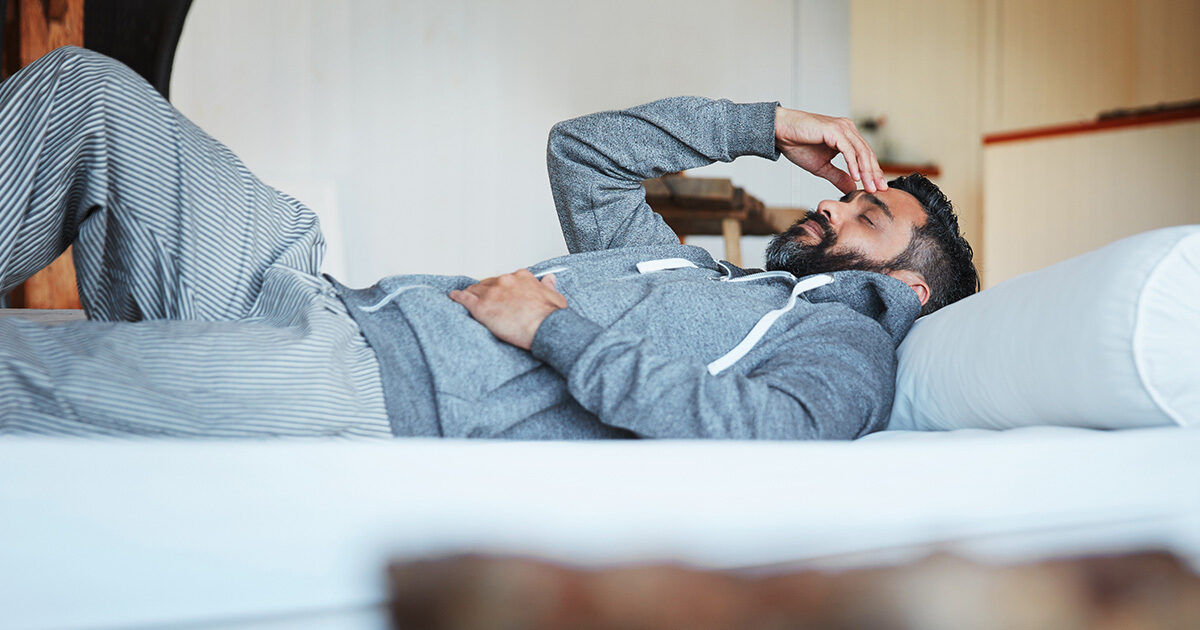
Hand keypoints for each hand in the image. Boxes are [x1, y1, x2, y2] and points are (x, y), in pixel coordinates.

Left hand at [449, 270, 566, 349]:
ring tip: (467, 299)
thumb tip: (549, 280)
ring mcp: (492, 293)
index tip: (502, 293)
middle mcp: (505, 281)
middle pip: (489, 283)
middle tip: (486, 300)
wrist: (545, 328)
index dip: (502, 287)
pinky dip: (458, 297)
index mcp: (522, 277)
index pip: (506, 279)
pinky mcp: (482, 307)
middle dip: (487, 291)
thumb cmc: (551, 317)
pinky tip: (454, 297)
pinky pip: (464, 299)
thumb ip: (548, 286)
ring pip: (476, 290)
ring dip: (472, 294)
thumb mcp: (555, 297)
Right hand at [774, 107, 885, 193]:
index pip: (865, 156)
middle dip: (874, 173)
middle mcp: (848, 129)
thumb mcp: (822, 167)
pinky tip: (856, 177)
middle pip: (867, 154)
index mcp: (847, 136)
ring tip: (870, 186)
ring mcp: (842, 128)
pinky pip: (848, 150)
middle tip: (880, 189)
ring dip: (866, 171)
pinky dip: (853, 164)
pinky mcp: (834, 130)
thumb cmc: (798, 145)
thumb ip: (838, 176)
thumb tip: (852, 188)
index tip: (879, 188)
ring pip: (861, 152)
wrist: (780, 132)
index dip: (873, 172)